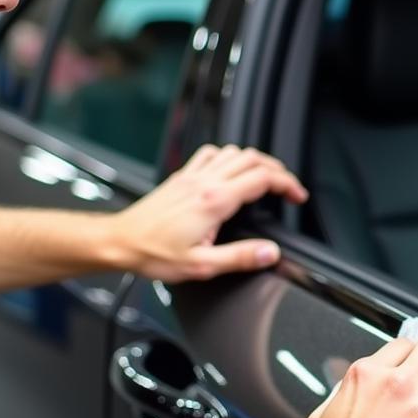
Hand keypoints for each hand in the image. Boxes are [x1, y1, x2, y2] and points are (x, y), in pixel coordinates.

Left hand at [110, 144, 308, 281]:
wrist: (120, 242)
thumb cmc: (153, 254)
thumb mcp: (202, 266)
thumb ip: (240, 257)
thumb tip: (270, 253)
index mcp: (214, 202)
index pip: (262, 179)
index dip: (287, 184)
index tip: (297, 195)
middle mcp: (205, 183)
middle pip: (252, 159)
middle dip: (277, 170)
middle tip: (288, 187)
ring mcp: (192, 177)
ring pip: (233, 151)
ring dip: (255, 160)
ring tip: (266, 177)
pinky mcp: (181, 178)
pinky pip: (210, 154)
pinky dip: (228, 156)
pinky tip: (231, 169)